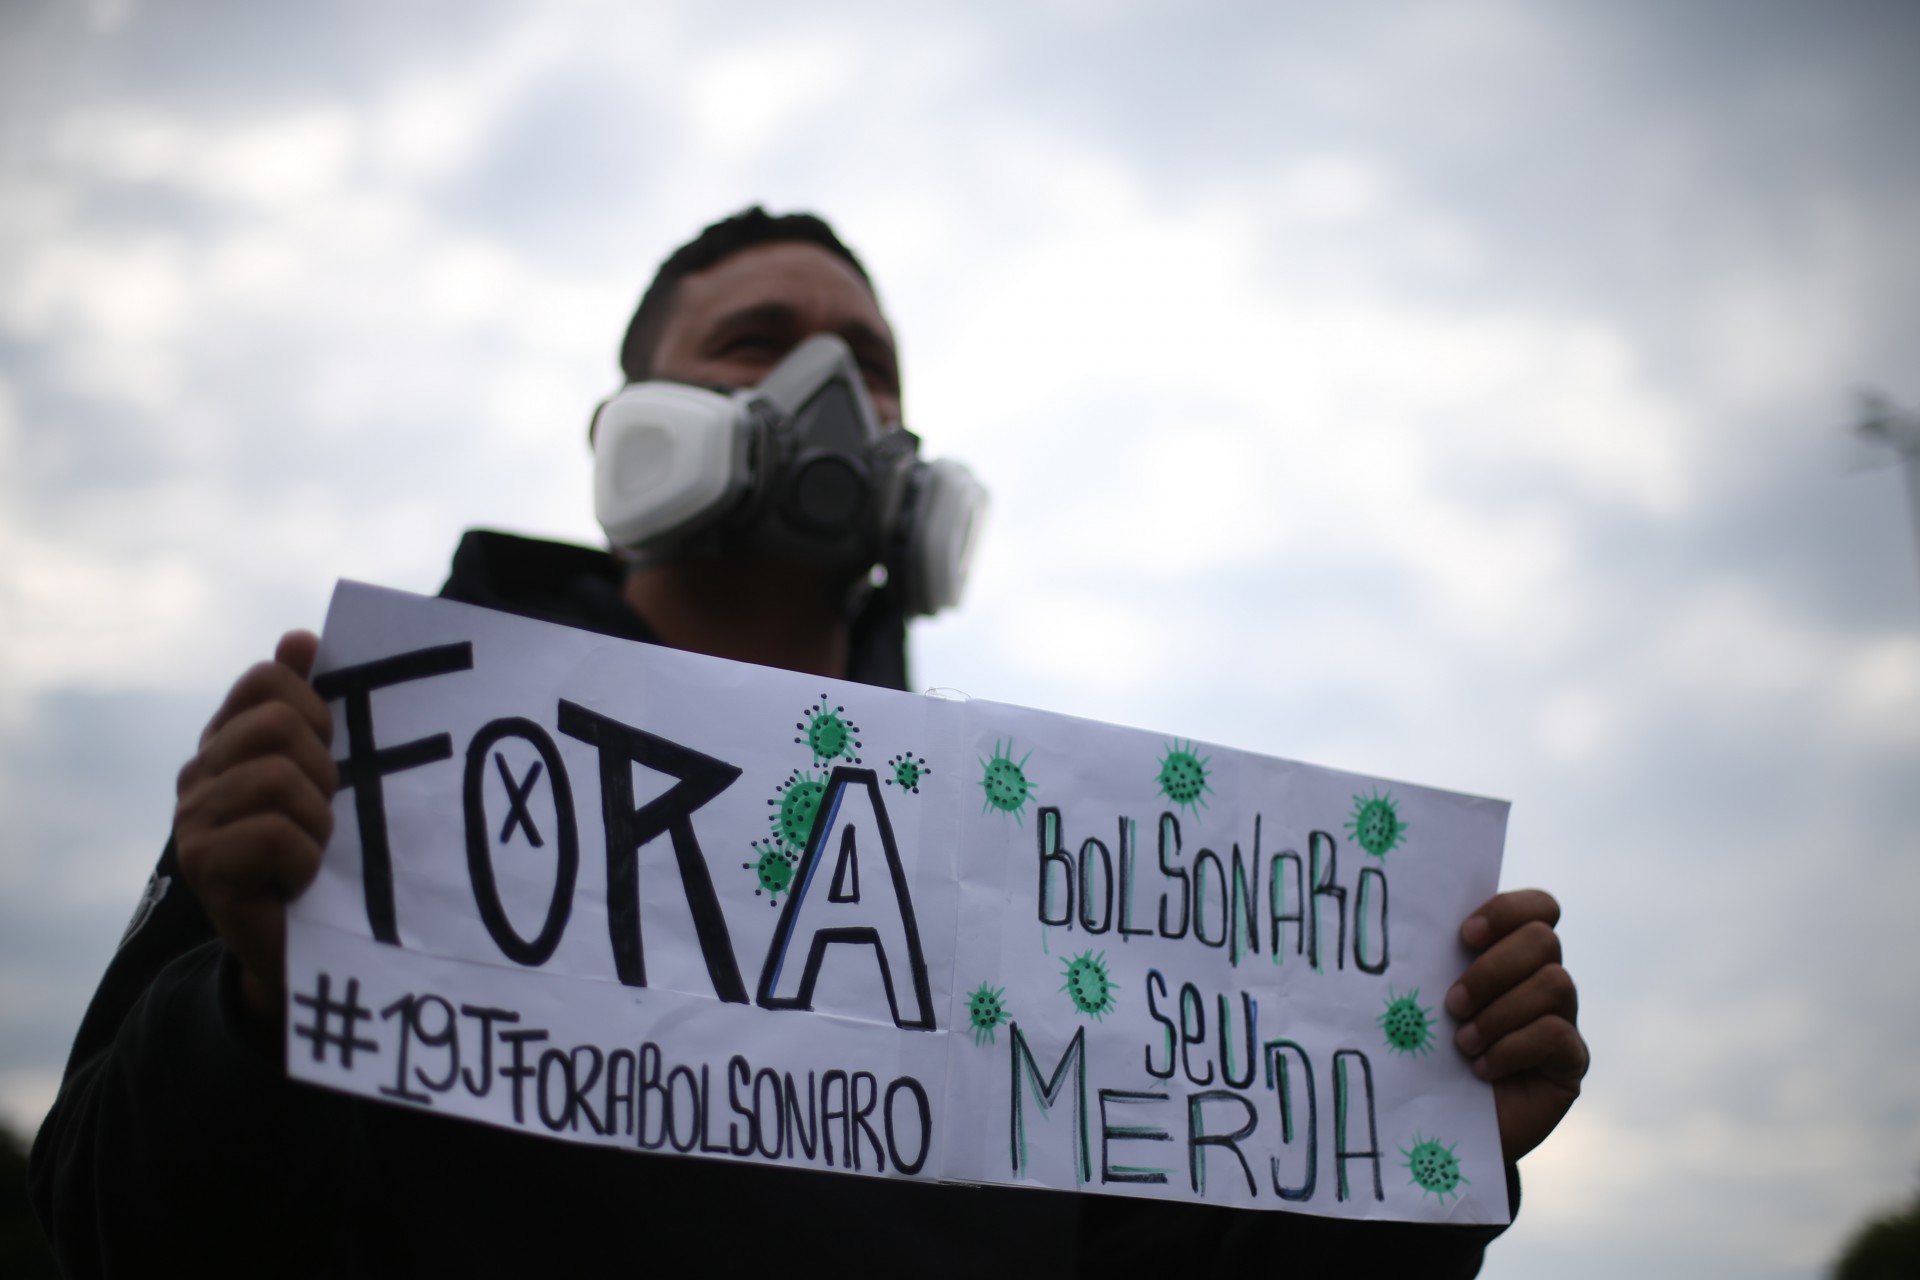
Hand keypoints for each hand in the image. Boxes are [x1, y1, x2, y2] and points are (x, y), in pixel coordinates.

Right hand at [174, 631, 336, 1021]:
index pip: (266, 680)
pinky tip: (298, 881)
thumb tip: (299, 638)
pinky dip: (304, 858)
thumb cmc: (326, 855)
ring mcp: (193, 819)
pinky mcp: (202, 865)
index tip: (330, 753)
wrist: (311, 947)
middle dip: (324, 770)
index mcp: (230, 742)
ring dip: (319, 822)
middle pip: (280, 725)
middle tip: (325, 815)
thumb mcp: (328, 776)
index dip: (315, 709)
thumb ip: (310, 707)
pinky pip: (274, 832)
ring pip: (280, 779)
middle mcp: (200, 773)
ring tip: (314, 851)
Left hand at [1445, 889, 1587, 1163]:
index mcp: (1510, 954)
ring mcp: (1562, 1019)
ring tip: (1463, 1042)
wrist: (1442, 1123)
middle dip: (1492, 968)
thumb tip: (1407, 924)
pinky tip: (1483, 1067)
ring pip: (1554, 983)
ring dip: (1499, 1011)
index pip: (1538, 907)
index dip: (1507, 910)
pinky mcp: (1570, 1061)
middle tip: (1453, 1002)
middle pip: (1543, 939)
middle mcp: (1543, 980)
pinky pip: (1557, 1033)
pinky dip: (1513, 1047)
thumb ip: (1433, 962)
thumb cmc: (1428, 1052)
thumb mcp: (1427, 1001)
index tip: (1465, 935)